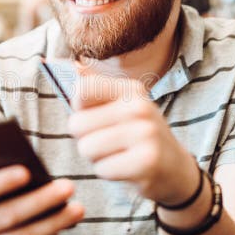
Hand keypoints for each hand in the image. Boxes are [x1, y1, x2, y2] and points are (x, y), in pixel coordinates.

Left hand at [68, 71, 197, 203]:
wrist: (175, 168)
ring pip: (87, 148)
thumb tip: (58, 62)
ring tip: (118, 154)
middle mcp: (140, 107)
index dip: (79, 109)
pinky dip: (109, 172)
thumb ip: (91, 85)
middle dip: (86, 139)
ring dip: (96, 157)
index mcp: (131, 90)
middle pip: (77, 125)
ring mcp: (145, 134)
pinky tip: (126, 167)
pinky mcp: (146, 162)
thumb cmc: (138, 134)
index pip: (81, 90)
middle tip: (109, 142)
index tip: (94, 116)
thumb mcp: (121, 106)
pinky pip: (102, 169)